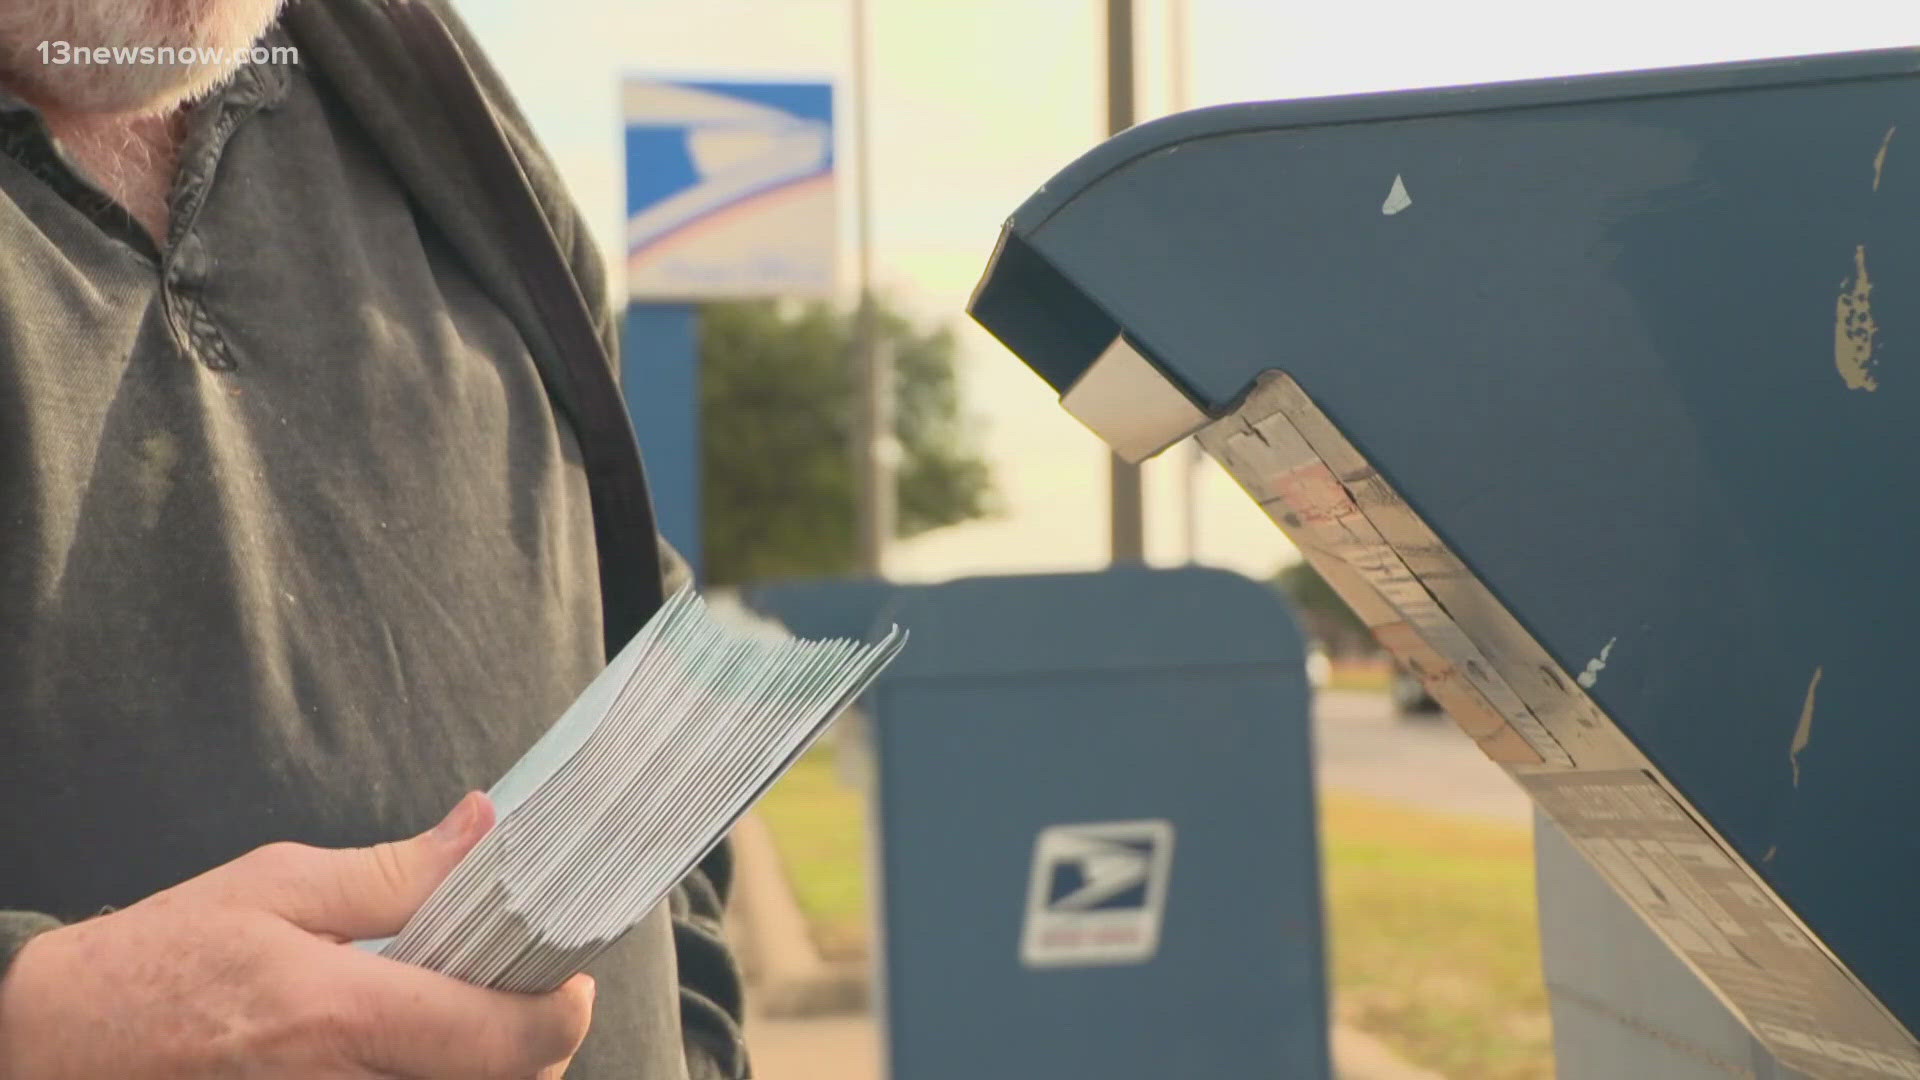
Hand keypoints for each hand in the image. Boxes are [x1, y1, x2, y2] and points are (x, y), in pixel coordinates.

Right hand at [0, 792, 594, 1078]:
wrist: (59, 1048)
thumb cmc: (162, 963)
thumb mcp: (276, 887)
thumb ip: (396, 871)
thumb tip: (485, 828)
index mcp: (342, 1013)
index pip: (507, 1037)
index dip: (562, 1010)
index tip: (569, 974)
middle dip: (531, 1038)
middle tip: (517, 983)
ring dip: (488, 1063)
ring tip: (463, 1010)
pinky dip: (438, 1078)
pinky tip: (419, 1044)